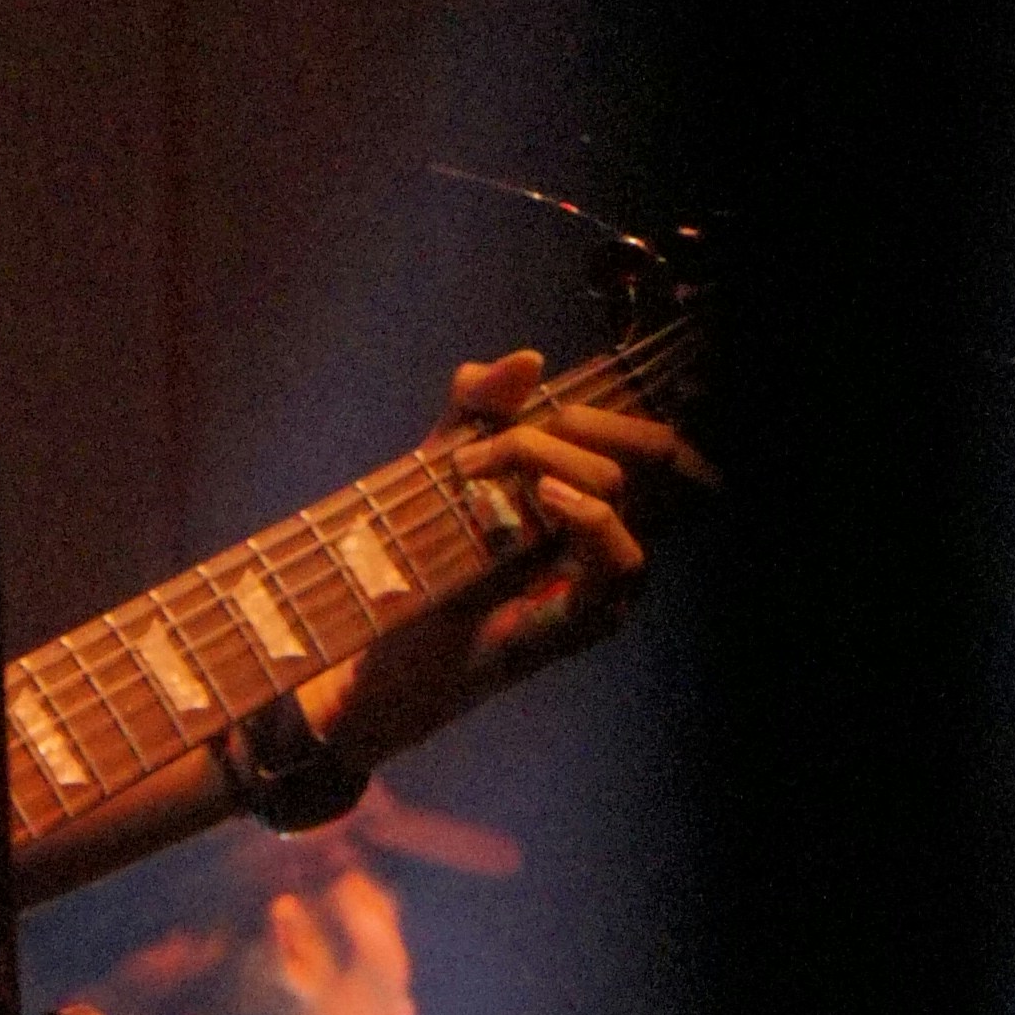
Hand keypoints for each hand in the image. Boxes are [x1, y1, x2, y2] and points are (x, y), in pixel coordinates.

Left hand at [314, 349, 713, 773]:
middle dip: (565, 421)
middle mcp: (608, 537)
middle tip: (478, 445)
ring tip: (485, 466)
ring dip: (551, 458)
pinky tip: (543, 498)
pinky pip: (621, 563)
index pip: (641, 435)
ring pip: (621, 489)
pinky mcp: (585, 623)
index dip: (600, 404)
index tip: (525, 402)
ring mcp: (603, 583)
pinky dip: (589, 518)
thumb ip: (475, 408)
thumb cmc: (414, 568)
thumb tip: (528, 359)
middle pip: (639, 448)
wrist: (374, 655)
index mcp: (587, 496)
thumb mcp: (437, 466)